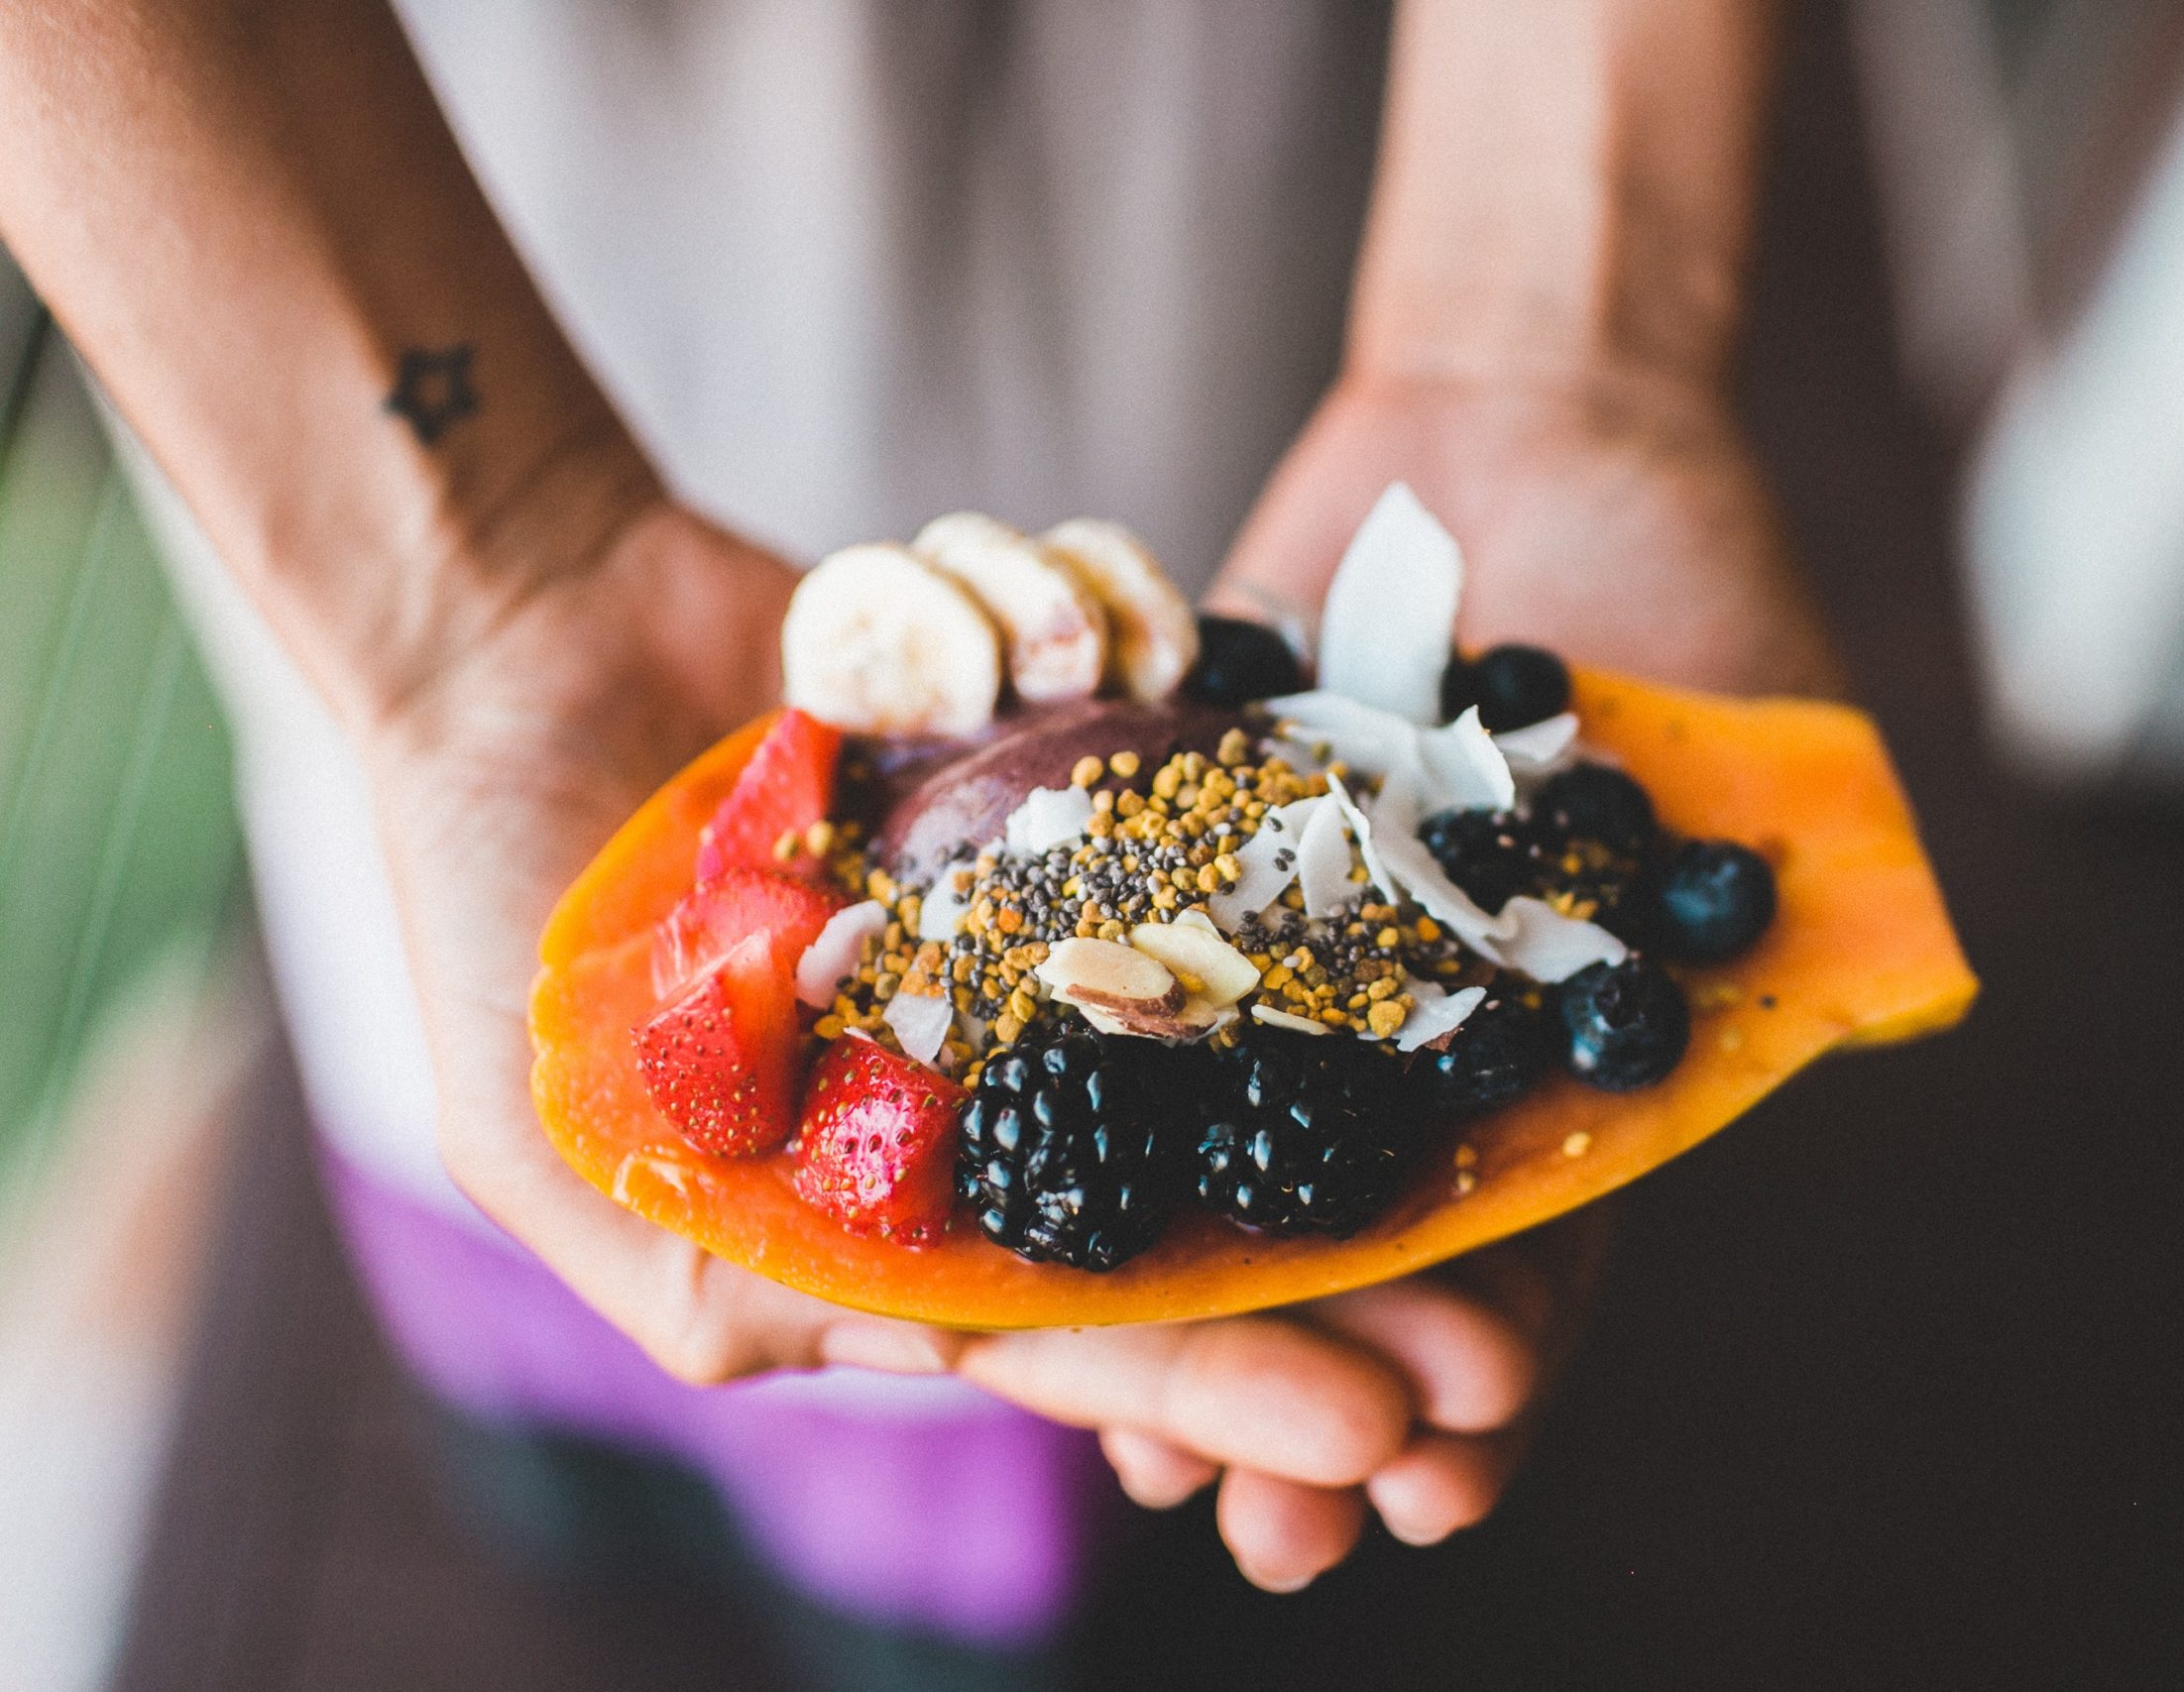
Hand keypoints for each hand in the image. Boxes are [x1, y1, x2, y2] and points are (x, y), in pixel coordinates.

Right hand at [354, 496, 1605, 1591]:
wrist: (519, 625)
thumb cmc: (486, 890)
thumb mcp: (546, 1135)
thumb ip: (709, 1276)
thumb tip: (930, 1359)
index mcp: (882, 1200)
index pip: (1074, 1325)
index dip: (1213, 1382)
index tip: (1366, 1435)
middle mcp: (989, 1084)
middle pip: (1198, 1209)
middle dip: (1346, 1294)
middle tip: (1502, 1361)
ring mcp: (1044, 941)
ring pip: (1241, 1043)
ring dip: (1376, 1122)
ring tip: (1530, 1173)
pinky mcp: (1076, 799)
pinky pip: (1212, 851)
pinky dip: (1314, 898)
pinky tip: (1446, 956)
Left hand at [1172, 365, 1845, 1579]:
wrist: (1529, 419)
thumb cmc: (1688, 565)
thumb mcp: (1774, 733)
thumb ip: (1800, 878)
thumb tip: (1882, 986)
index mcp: (1573, 1054)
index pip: (1547, 1243)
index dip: (1495, 1364)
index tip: (1447, 1472)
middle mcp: (1425, 1035)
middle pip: (1366, 1252)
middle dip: (1322, 1397)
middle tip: (1276, 1535)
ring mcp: (1295, 965)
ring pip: (1225, 1172)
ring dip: (1190, 1315)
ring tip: (1137, 1459)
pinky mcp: (1177, 874)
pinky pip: (1110, 1017)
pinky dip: (1068, 1127)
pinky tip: (1017, 1244)